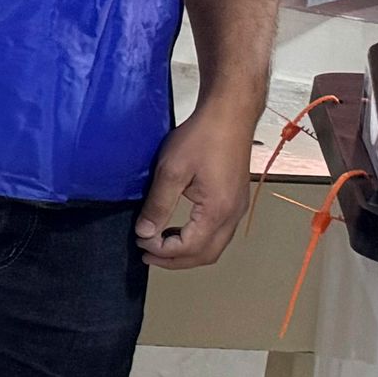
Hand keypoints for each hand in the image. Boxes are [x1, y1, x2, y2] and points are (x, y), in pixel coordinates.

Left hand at [139, 107, 255, 270]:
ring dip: (188, 252)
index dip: (162, 251)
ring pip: (215, 246)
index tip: (140, 242)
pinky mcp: (236, 200)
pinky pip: (219, 233)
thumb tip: (144, 233)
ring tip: (159, 246)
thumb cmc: (201, 139)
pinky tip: (178, 231)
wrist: (230, 116)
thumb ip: (158, 205)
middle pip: (206, 255)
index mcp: (217, 211)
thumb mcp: (171, 171)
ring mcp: (238, 209)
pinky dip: (198, 240)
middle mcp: (233, 215)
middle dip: (175, 260)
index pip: (189, 248)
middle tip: (147, 255)